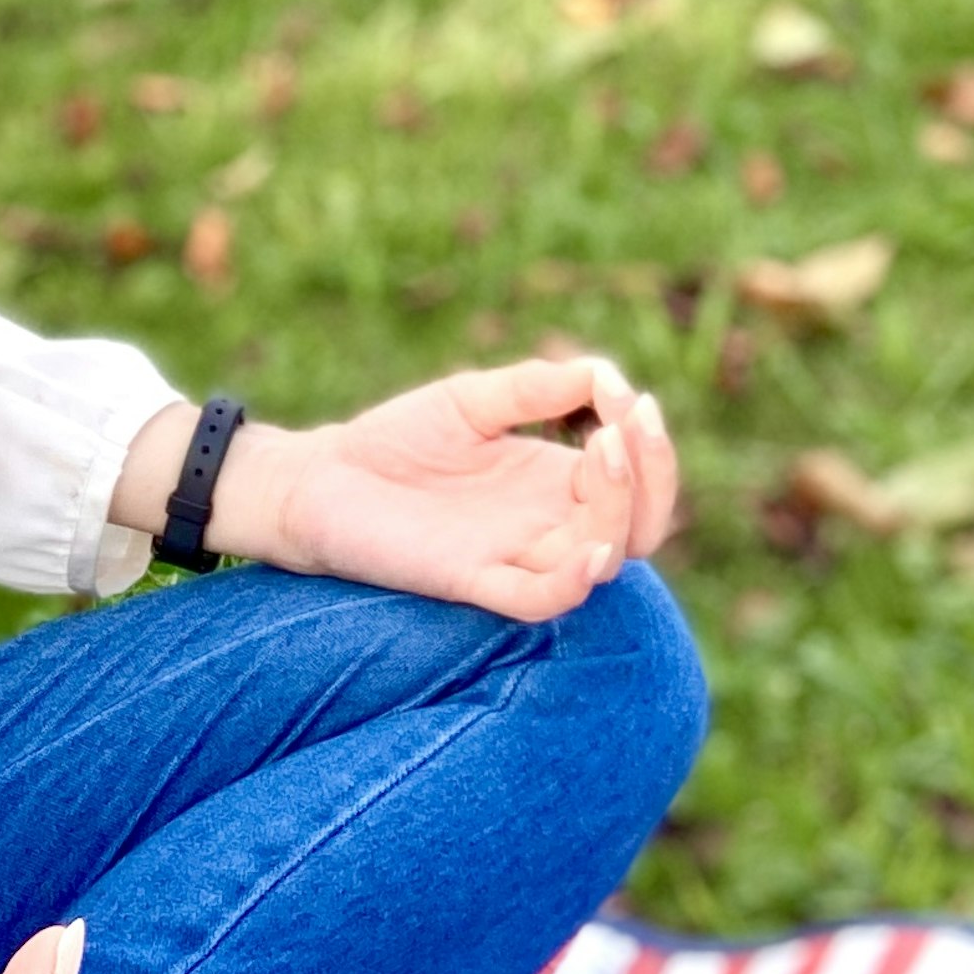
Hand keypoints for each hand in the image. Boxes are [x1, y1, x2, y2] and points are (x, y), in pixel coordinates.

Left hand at [128, 357, 681, 621]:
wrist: (319, 479)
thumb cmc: (395, 442)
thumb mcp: (473, 398)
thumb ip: (537, 386)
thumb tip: (608, 375)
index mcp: (554, 482)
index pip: (639, 483)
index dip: (652, 447)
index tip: (630, 397)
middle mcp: (546, 526)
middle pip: (639, 525)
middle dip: (654, 475)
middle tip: (627, 425)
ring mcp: (514, 556)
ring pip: (601, 556)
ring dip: (619, 510)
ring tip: (602, 448)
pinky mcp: (473, 581)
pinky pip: (541, 598)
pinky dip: (575, 578)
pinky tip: (589, 544)